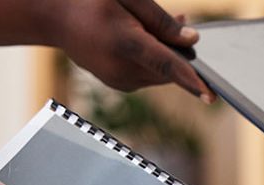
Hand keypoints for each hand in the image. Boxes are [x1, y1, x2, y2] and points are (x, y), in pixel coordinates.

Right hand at [49, 0, 213, 99]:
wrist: (52, 18)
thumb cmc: (88, 0)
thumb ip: (161, 20)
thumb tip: (192, 40)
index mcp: (125, 45)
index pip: (167, 66)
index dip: (192, 80)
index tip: (211, 96)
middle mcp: (123, 69)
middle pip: (170, 69)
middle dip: (181, 51)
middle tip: (181, 21)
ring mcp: (120, 81)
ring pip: (162, 73)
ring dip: (168, 55)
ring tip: (153, 26)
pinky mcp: (121, 85)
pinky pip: (150, 75)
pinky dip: (156, 61)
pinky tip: (145, 39)